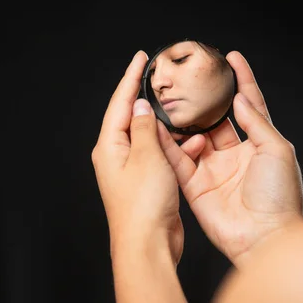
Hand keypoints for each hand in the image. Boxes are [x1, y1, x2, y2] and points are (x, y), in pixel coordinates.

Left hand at [92, 51, 183, 264]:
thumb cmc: (142, 205)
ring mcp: (131, 170)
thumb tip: (140, 107)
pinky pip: (161, 156)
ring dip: (168, 126)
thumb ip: (144, 128)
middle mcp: (117, 156)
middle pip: (132, 118)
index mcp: (110, 147)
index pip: (119, 103)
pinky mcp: (147, 182)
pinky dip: (175, 147)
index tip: (140, 58)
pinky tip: (192, 142)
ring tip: (185, 112)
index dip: (130, 79)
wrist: (147, 244)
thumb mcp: (147, 157)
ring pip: (150, 138)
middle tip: (164, 80)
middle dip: (149, 100)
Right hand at [157, 51, 302, 267]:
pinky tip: (158, 125)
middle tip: (188, 79)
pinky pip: (177, 160)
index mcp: (258, 146)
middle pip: (214, 120)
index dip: (240, 81)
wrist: (263, 236)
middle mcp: (233, 156)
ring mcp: (212, 170)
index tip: (230, 58)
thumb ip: (256, 121)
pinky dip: (167, 144)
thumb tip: (239, 98)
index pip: (248, 106)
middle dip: (203, 100)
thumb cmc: (279, 196)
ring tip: (169, 97)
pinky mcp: (194, 185)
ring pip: (193, 138)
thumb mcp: (276, 150)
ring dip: (182, 120)